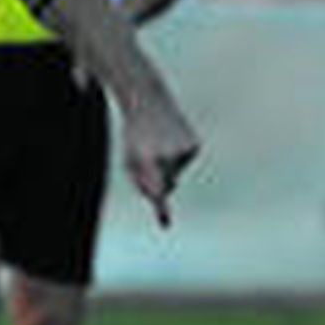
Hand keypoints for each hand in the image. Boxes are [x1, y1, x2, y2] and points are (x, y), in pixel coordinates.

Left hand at [124, 113, 199, 227]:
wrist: (148, 101)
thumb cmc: (134, 136)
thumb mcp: (129, 161)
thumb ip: (142, 184)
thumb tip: (164, 198)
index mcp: (148, 158)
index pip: (155, 187)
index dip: (160, 207)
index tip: (165, 223)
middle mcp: (168, 155)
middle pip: (166, 186)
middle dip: (158, 180)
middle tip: (149, 155)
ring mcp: (184, 150)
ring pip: (177, 175)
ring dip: (167, 166)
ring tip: (159, 143)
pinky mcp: (195, 146)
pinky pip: (184, 164)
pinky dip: (177, 158)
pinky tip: (170, 140)